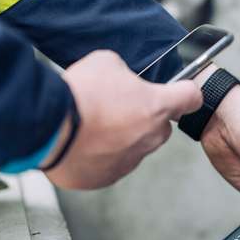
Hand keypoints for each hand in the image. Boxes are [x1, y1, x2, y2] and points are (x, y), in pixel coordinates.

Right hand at [44, 50, 201, 188]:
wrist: (47, 126)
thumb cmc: (78, 95)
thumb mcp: (106, 62)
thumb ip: (124, 72)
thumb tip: (121, 78)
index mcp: (157, 106)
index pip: (191, 97)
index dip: (185, 92)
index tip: (180, 92)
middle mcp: (151, 136)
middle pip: (160, 126)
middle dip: (145, 117)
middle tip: (117, 108)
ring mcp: (132, 160)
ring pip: (136, 146)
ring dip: (121, 137)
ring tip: (92, 125)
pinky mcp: (110, 176)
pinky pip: (112, 164)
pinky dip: (101, 155)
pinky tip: (82, 142)